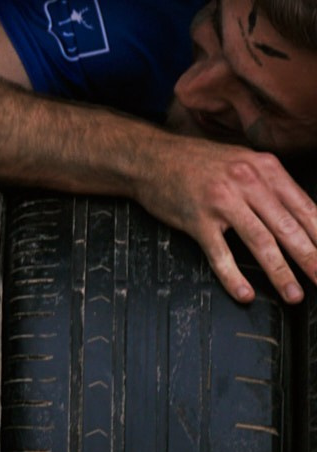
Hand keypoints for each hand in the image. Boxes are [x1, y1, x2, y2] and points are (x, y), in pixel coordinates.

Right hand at [133, 135, 316, 303]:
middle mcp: (246, 183)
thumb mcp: (242, 160)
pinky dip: (233, 277)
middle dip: (311, 258)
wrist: (150, 157)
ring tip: (294, 294)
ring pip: (259, 242)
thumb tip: (300, 213)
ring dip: (280, 273)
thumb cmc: (196, 162)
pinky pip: (220, 253)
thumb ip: (270, 184)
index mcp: (264, 168)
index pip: (304, 208)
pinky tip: (245, 293)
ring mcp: (221, 201)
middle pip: (287, 227)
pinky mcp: (197, 220)